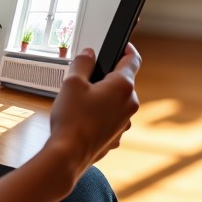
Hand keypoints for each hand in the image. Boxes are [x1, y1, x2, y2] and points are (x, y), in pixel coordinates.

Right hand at [48, 43, 141, 170]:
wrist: (68, 155)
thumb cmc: (72, 120)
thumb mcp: (72, 82)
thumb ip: (83, 62)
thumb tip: (89, 54)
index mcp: (123, 86)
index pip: (133, 59)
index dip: (127, 49)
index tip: (122, 45)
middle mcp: (130, 104)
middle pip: (123, 81)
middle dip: (107, 77)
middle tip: (87, 77)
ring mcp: (125, 122)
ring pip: (117, 101)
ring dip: (105, 97)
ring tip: (82, 102)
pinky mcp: (116, 136)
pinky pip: (112, 118)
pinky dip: (102, 115)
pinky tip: (84, 119)